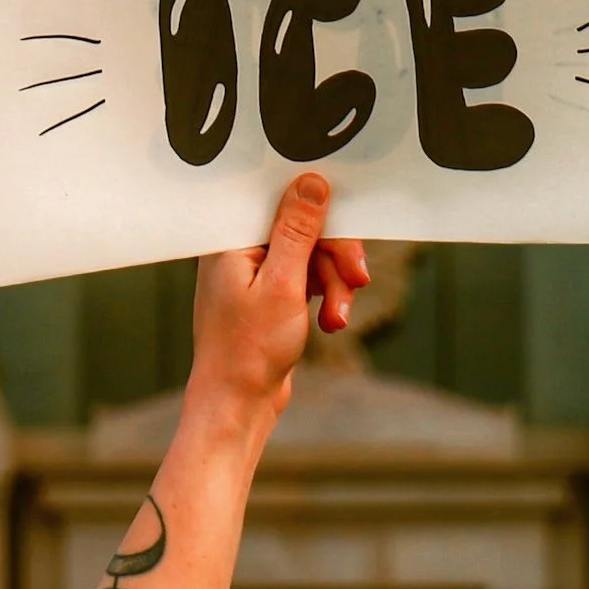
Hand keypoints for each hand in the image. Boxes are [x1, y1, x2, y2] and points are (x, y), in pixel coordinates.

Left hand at [189, 175, 368, 418]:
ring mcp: (254, 272)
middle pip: (304, 229)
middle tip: (358, 281)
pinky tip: (330, 322)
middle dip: (335, 258)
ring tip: (338, 318)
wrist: (236, 406)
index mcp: (231, 238)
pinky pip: (307, 278)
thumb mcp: (282, 283)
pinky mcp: (268, 293)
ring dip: (334, 284)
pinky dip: (325, 296)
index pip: (285, 203)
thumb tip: (312, 182)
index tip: (350, 235)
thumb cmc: (248, 350)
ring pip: (312, 256)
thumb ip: (298, 230)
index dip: (323, 215)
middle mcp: (239, 249)